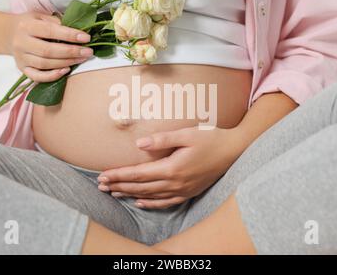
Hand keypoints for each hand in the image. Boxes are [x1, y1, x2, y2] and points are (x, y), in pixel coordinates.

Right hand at [7, 12, 92, 81]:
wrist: (8, 34)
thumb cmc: (31, 24)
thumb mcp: (40, 16)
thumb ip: (56, 22)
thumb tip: (78, 30)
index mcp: (26, 26)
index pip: (50, 31)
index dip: (69, 35)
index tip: (86, 38)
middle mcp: (21, 42)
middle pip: (48, 50)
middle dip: (71, 52)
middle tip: (88, 52)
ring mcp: (21, 58)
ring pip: (45, 64)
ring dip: (66, 63)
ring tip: (82, 59)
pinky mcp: (22, 69)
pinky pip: (37, 77)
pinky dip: (52, 76)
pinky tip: (66, 71)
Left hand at [97, 127, 241, 208]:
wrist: (235, 151)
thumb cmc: (211, 138)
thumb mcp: (187, 134)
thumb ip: (163, 139)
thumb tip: (140, 144)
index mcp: (172, 167)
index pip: (138, 173)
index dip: (119, 175)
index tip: (103, 175)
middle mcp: (176, 182)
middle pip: (140, 187)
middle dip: (119, 186)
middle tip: (101, 186)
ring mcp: (183, 190)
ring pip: (150, 195)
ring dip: (130, 194)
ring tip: (114, 193)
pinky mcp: (189, 192)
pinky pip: (166, 202)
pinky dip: (151, 203)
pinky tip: (141, 203)